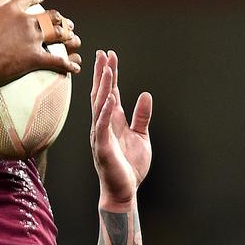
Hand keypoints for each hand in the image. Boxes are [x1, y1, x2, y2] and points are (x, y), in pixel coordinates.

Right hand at [0, 0, 80, 82]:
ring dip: (70, 38)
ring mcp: (32, 40)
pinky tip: (75, 67)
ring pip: (59, 35)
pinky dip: (68, 64)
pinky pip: (58, 61)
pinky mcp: (35, 58)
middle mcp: (26, 23)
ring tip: (76, 40)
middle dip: (60, 20)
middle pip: (50, 17)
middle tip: (65, 23)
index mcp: (11, 11)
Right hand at [90, 50, 151, 208]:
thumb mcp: (141, 136)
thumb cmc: (129, 165)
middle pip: (101, 93)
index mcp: (112, 120)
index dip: (108, 73)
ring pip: (99, 105)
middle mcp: (102, 123)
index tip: (108, 56)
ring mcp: (100, 134)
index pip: (108, 91)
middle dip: (102, 73)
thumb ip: (142, 116)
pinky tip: (110, 97)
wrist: (123, 191)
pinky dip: (106, 111)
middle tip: (103, 53)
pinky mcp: (102, 146)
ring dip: (103, 87)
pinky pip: (103, 125)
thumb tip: (145, 94)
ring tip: (106, 69)